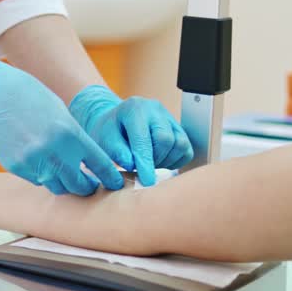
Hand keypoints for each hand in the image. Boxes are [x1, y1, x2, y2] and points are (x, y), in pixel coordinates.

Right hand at [0, 45, 123, 195]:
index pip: (99, 165)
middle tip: (92, 185)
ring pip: (57, 187)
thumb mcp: (60, 112)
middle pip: (79, 185)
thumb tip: (88, 162)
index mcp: (69, 133)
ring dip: (66, 184)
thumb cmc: (29, 96)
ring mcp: (31, 162)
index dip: (110, 177)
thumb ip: (75, 138)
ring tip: (69, 177)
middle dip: (88, 187)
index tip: (116, 182)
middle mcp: (51, 151)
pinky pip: (37, 180)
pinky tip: (43, 164)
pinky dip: (44, 176)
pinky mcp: (15, 167)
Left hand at [69, 85, 193, 186]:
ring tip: (149, 162)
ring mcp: (169, 117)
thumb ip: (117, 152)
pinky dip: (176, 160)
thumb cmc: (108, 133)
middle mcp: (155, 109)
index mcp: (134, 109)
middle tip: (141, 167)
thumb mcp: (104, 141)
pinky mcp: (178, 128)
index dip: (146, 163)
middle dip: (155, 160)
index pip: (144, 139)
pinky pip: (186, 149)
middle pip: (166, 140)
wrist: (115, 123)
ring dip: (166, 161)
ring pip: (180, 144)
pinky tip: (160, 161)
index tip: (147, 181)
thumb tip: (133, 164)